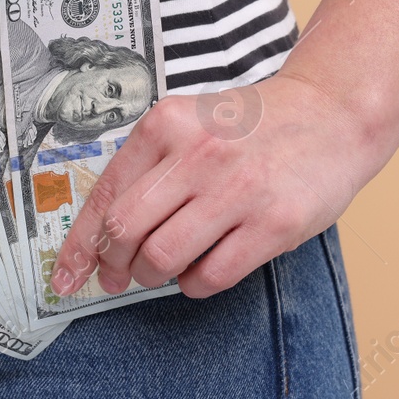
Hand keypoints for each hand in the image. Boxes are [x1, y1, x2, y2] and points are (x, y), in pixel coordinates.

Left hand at [49, 74, 384, 299]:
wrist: (331, 114)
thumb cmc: (252, 127)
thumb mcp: (191, 122)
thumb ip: (150, 164)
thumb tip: (101, 231)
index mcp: (167, 124)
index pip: (105, 194)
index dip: (80, 244)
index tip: (67, 274)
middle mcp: (197, 153)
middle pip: (125, 230)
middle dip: (113, 264)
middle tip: (119, 275)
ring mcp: (237, 190)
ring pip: (162, 258)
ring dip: (153, 276)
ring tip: (164, 270)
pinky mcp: (274, 224)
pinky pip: (210, 276)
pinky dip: (194, 283)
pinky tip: (202, 267)